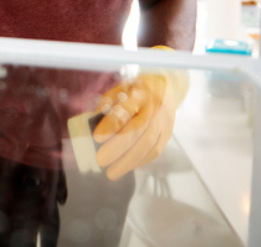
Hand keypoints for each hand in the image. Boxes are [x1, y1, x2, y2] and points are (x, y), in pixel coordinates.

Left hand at [93, 46, 188, 180]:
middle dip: (118, 148)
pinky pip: (154, 152)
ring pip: (147, 145)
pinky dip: (139, 162)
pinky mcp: (168, 134)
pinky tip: (126, 167)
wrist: (167, 87)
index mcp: (140, 93)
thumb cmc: (136, 89)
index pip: (126, 109)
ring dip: (128, 162)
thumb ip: (107, 104)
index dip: (111, 124)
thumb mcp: (120, 88)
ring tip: (111, 173)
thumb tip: (92, 122)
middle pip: (138, 130)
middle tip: (101, 160)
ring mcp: (164, 122)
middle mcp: (154, 107)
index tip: (96, 137)